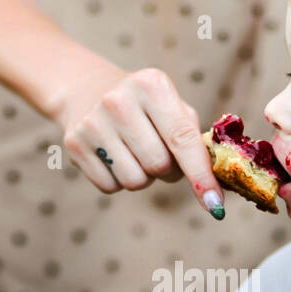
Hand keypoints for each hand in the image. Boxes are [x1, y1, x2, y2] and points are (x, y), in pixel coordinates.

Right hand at [48, 56, 226, 216]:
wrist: (86, 89)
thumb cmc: (144, 106)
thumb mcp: (172, 106)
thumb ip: (195, 140)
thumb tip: (215, 186)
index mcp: (151, 85)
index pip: (183, 139)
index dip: (201, 176)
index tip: (216, 206)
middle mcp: (119, 101)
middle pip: (160, 165)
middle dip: (169, 171)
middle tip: (161, 155)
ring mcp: (93, 123)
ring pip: (136, 181)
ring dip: (144, 177)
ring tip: (135, 153)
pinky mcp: (75, 144)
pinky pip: (110, 187)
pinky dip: (119, 181)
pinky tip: (114, 156)